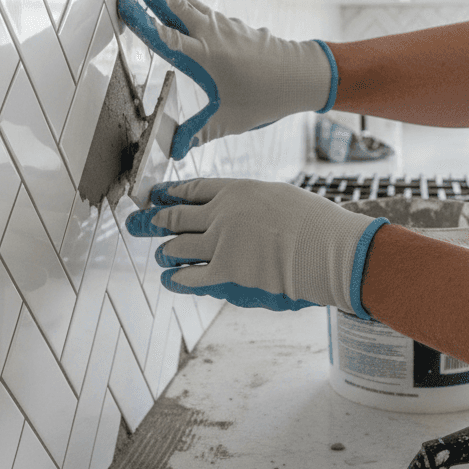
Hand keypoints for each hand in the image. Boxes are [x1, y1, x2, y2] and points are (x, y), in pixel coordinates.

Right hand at [116, 0, 336, 159]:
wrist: (302, 75)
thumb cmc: (266, 98)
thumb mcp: (228, 121)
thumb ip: (197, 133)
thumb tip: (173, 151)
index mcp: (206, 59)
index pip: (166, 37)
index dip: (142, 21)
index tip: (122, 3)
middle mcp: (211, 36)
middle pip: (174, 5)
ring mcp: (221, 26)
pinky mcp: (229, 24)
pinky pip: (199, 5)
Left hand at [126, 178, 387, 317]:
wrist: (330, 250)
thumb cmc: (315, 224)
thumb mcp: (278, 197)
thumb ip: (249, 204)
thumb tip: (233, 211)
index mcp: (235, 190)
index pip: (191, 189)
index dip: (169, 194)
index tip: (156, 196)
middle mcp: (221, 214)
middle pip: (175, 216)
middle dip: (152, 221)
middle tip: (139, 222)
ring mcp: (220, 244)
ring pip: (177, 247)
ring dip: (166, 251)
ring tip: (161, 254)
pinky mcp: (226, 273)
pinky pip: (190, 276)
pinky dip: (176, 278)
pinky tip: (169, 278)